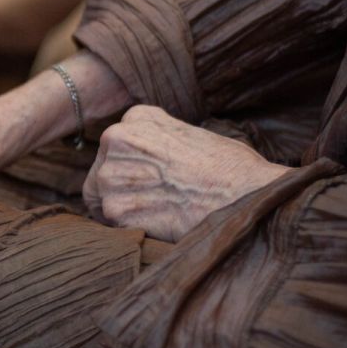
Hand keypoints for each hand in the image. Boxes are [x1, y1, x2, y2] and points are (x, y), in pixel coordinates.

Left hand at [83, 106, 289, 241]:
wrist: (244, 193)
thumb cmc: (227, 167)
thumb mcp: (188, 133)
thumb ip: (157, 139)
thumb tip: (141, 160)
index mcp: (134, 118)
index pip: (113, 152)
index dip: (132, 171)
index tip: (156, 180)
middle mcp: (114, 139)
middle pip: (101, 176)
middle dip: (121, 192)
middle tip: (156, 202)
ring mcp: (111, 174)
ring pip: (102, 202)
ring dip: (125, 212)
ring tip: (161, 212)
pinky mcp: (115, 208)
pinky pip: (112, 224)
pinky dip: (132, 229)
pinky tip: (160, 223)